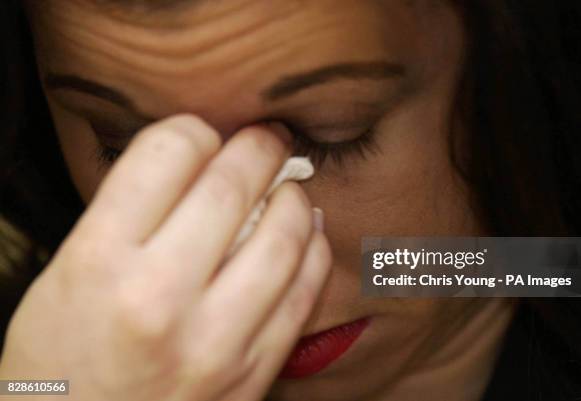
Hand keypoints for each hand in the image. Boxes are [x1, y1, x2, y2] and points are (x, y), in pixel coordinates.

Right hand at [0, 114, 331, 400]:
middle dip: (259, 147)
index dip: (194, 130)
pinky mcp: (252, 372)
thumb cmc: (63, 358)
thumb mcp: (67, 274)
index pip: (167, 154)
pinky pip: (305, 293)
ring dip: (294, 197)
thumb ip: (129, 213)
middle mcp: (160, 297)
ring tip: (289, 186)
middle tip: (268, 138)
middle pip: (232, 185)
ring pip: (285, 235)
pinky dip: (314, 250)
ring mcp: (215, 340)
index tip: (204, 135)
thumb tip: (200, 160)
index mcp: (101, 261)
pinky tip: (306, 232)